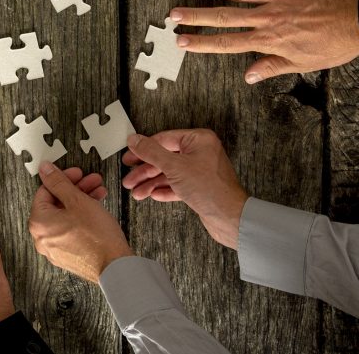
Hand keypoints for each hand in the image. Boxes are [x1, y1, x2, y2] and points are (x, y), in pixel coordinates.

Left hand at [28, 164, 130, 282]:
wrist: (115, 268)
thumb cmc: (97, 237)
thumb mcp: (77, 200)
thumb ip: (59, 182)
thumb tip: (45, 170)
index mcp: (38, 223)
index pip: (45, 191)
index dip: (63, 178)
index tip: (76, 174)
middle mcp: (42, 238)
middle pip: (56, 204)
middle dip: (76, 189)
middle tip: (90, 181)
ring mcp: (55, 249)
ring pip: (65, 216)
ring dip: (81, 201)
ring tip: (98, 193)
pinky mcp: (68, 255)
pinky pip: (70, 230)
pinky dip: (81, 218)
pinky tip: (96, 209)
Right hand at [121, 129, 247, 248]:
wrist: (229, 218)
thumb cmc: (210, 189)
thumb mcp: (174, 167)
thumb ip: (151, 152)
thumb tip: (135, 140)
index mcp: (198, 140)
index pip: (163, 140)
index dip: (143, 150)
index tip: (129, 157)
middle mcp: (200, 153)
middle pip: (164, 158)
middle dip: (145, 171)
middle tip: (130, 179)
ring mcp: (200, 171)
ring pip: (169, 174)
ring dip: (151, 183)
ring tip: (137, 193)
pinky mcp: (200, 187)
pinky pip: (177, 185)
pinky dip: (164, 190)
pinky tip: (153, 195)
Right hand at [170, 0, 358, 82]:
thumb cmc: (335, 44)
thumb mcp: (304, 64)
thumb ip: (273, 66)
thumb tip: (249, 75)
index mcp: (269, 40)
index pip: (227, 42)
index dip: (201, 42)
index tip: (181, 41)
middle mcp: (267, 17)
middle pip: (223, 16)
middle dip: (195, 16)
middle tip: (173, 14)